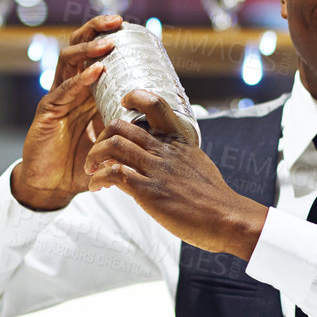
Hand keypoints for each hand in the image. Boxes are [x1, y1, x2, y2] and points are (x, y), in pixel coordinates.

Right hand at [9, 13, 121, 211]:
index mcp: (86, 91)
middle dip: (96, 30)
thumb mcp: (112, 137)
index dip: (109, 36)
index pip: (95, 53)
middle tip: (117, 21)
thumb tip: (160, 114)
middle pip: (79, 47)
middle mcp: (70, 88)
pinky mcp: (47, 112)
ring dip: (88, 49)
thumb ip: (129, 122)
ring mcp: (57, 97)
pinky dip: (80, 79)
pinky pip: (63, 90)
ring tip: (107, 43)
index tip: (131, 27)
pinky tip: (96, 72)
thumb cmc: (82, 161)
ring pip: (68, 61)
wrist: (54, 186)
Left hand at [84, 89, 268, 259]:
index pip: (155, 104)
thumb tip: (167, 158)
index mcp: (179, 140)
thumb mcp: (198, 164)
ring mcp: (156, 169)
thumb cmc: (214, 198)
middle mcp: (165, 150)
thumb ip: (179, 156)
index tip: (122, 104)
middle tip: (98, 152)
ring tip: (90, 169)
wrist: (226, 218)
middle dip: (101, 137)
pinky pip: (114, 174)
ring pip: (113, 146)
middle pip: (122, 125)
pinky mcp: (149, 191)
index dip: (134, 97)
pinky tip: (97, 187)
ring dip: (94, 156)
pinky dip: (98, 179)